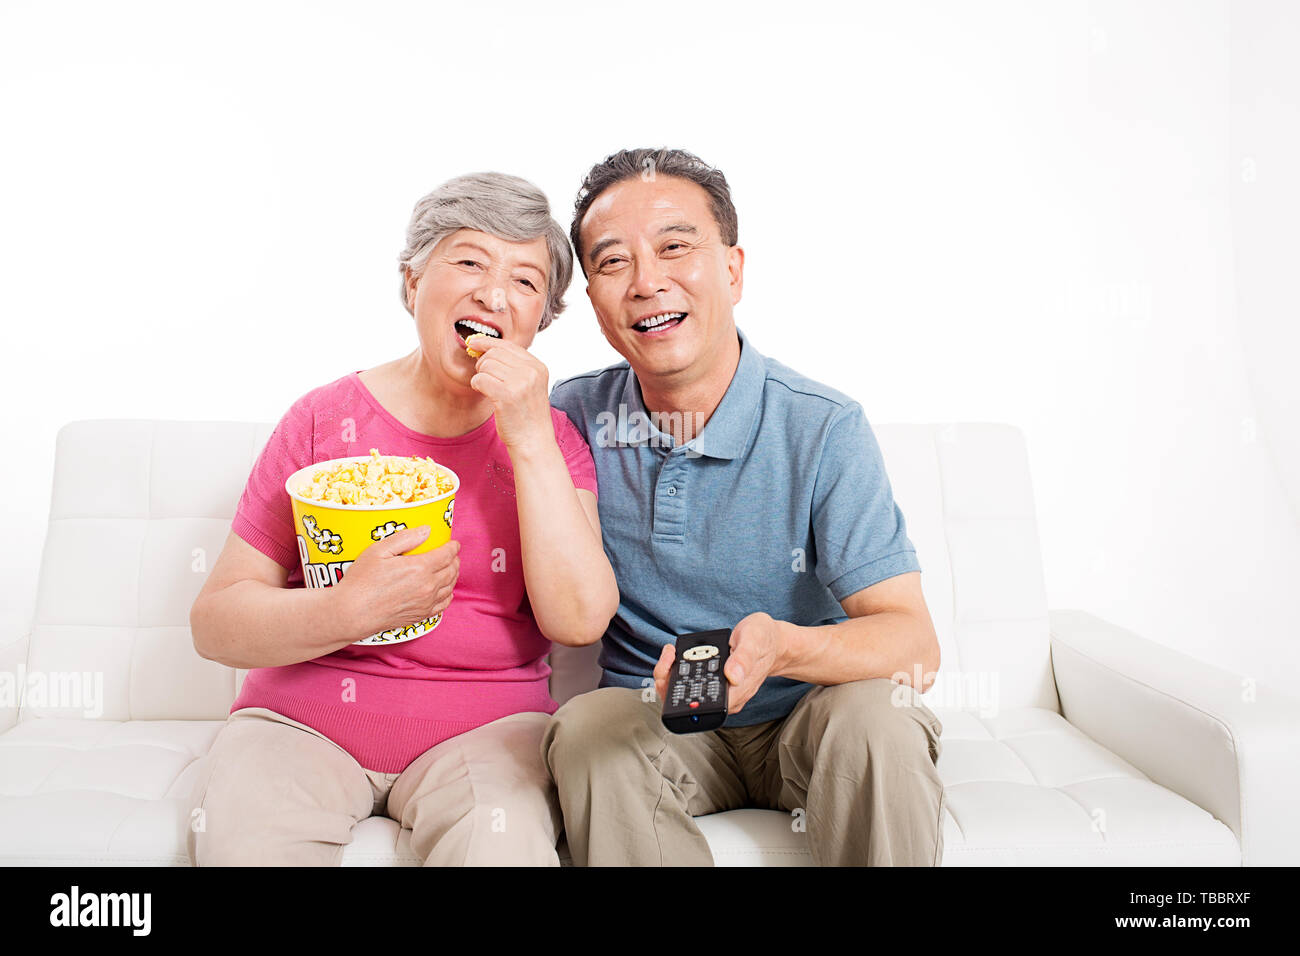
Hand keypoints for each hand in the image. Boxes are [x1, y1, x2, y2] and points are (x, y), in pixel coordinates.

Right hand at [335, 525, 459, 634]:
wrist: (353, 613)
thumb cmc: (362, 580)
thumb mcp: (379, 550)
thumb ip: (405, 538)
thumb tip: (427, 530)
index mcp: (420, 568)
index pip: (446, 555)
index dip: (453, 547)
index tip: (454, 543)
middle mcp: (427, 586)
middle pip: (451, 570)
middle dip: (455, 560)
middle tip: (452, 555)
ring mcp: (426, 603)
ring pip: (450, 587)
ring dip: (453, 576)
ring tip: (451, 569)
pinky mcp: (421, 615)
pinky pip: (443, 604)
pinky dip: (448, 594)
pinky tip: (446, 591)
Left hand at [465, 334, 552, 452]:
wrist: (533, 442)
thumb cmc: (527, 416)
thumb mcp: (529, 385)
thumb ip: (515, 367)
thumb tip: (486, 348)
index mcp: (538, 367)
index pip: (508, 345)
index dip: (488, 342)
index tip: (475, 343)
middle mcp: (531, 372)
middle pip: (494, 353)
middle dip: (483, 363)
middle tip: (484, 377)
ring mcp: (520, 383)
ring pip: (486, 365)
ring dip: (480, 376)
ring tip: (487, 389)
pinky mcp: (506, 396)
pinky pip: (480, 379)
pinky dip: (477, 385)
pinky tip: (484, 394)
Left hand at [653, 613, 787, 714]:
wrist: (774, 642)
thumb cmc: (765, 640)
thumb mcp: (754, 640)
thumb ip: (744, 658)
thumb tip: (732, 676)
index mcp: (736, 692)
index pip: (702, 705)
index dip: (680, 693)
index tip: (673, 666)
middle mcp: (728, 698)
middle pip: (690, 703)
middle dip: (670, 683)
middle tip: (668, 656)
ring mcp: (723, 692)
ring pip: (690, 695)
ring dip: (673, 677)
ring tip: (670, 654)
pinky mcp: (719, 685)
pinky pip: (696, 685)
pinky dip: (682, 672)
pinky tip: (678, 658)